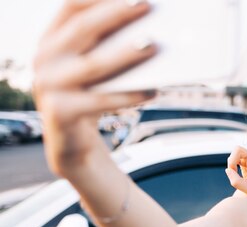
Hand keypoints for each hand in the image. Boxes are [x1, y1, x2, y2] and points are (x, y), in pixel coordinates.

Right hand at [33, 0, 156, 173]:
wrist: (73, 144)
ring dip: (127, 53)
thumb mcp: (93, 67)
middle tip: (148, 5)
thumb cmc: (91, 97)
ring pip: (94, 65)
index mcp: (51, 40)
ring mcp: (49, 86)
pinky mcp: (61, 113)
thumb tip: (151, 28)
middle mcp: (44, 59)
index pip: (72, 6)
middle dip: (117, 14)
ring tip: (155, 44)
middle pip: (83, 29)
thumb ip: (108, 45)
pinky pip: (101, 101)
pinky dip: (129, 95)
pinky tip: (154, 90)